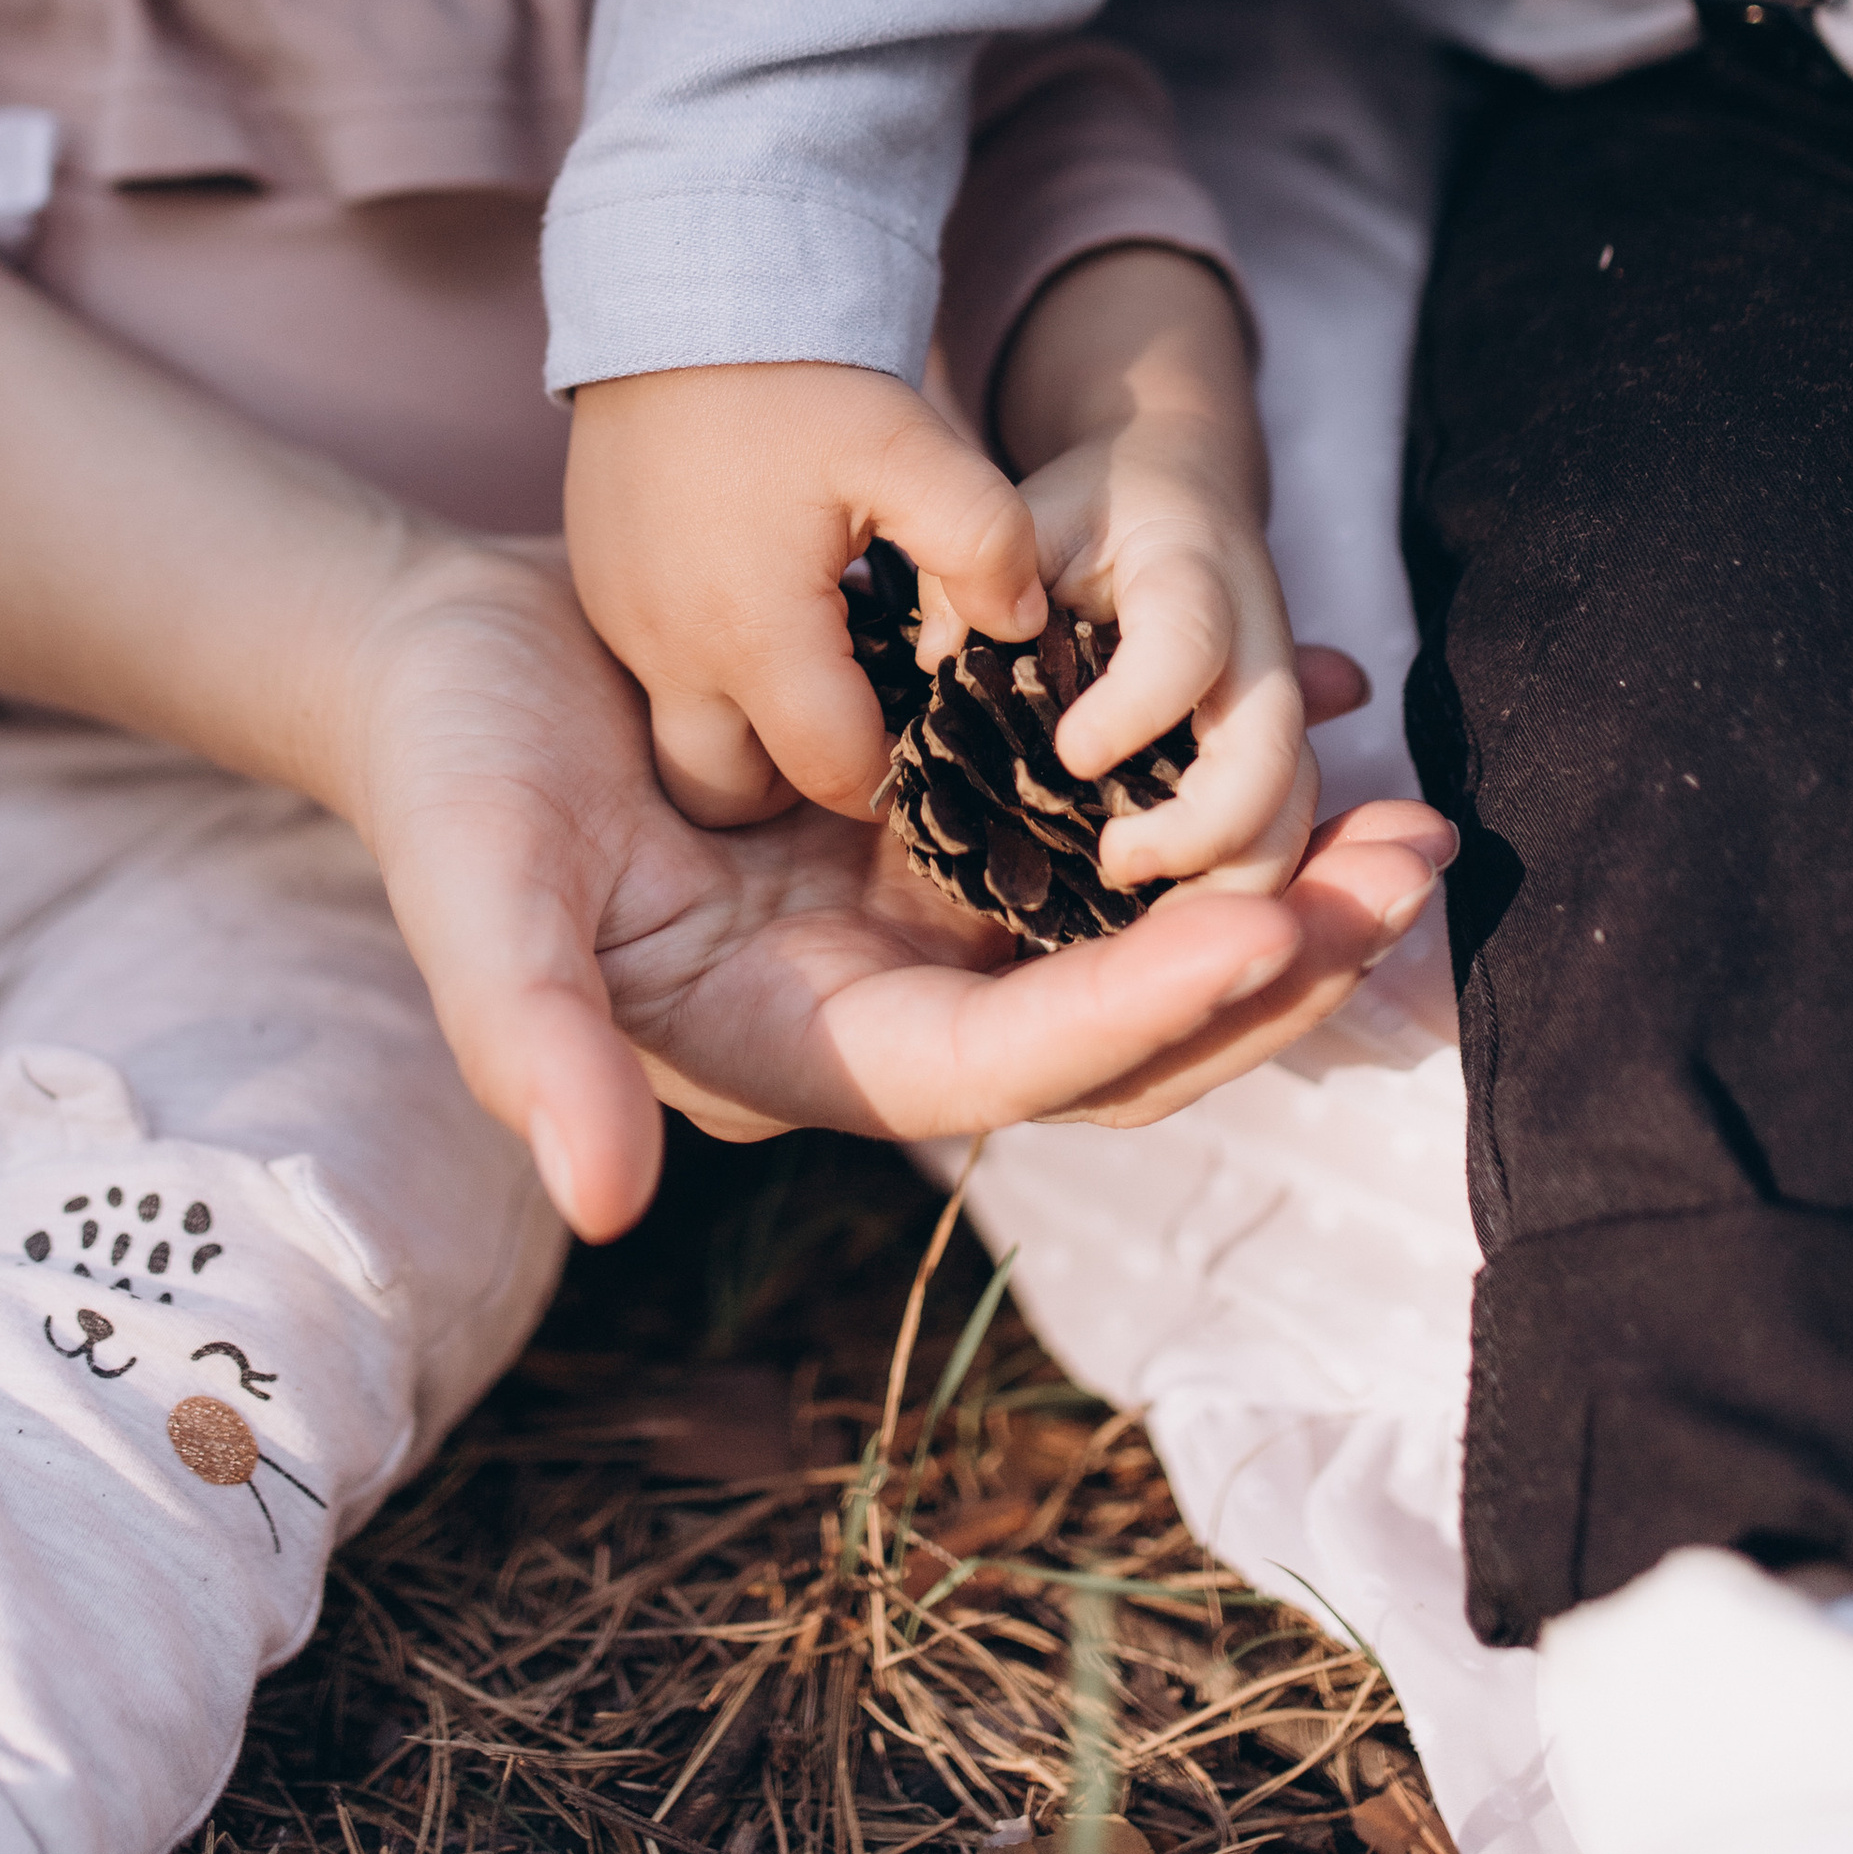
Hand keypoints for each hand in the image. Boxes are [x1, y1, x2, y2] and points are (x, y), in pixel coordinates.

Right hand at [343, 531, 1456, 1235]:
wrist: (437, 654)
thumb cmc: (447, 769)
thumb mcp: (475, 886)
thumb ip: (529, 1038)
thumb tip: (605, 1200)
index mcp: (801, 1045)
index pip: (1004, 1064)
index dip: (1139, 1011)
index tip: (1271, 932)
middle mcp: (885, 997)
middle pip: (1117, 1020)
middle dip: (1273, 962)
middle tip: (1415, 867)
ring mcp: (922, 905)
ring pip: (1138, 924)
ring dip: (1279, 879)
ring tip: (1414, 805)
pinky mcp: (939, 812)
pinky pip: (1102, 820)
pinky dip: (1202, 779)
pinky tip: (1311, 696)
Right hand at [563, 362, 1049, 826]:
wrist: (681, 298)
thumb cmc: (800, 380)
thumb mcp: (912, 448)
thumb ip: (986, 542)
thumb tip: (1021, 627)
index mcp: (755, 633)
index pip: (833, 774)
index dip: (895, 772)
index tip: (928, 735)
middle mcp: (673, 653)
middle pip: (739, 793)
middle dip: (805, 776)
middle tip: (863, 710)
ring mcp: (626, 629)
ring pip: (689, 741)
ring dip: (753, 728)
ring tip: (816, 660)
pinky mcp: (603, 598)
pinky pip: (658, 677)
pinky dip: (711, 671)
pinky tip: (763, 601)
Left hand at [981, 241, 1316, 892]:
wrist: (1184, 486)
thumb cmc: (1093, 509)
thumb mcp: (1033, 514)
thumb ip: (982, 583)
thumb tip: (937, 664)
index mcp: (1192, 574)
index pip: (1187, 646)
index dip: (1136, 706)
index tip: (1071, 752)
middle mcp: (1257, 649)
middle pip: (1273, 757)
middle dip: (1204, 829)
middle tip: (1111, 863)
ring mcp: (1274, 708)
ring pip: (1291, 814)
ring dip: (1230, 881)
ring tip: (1132, 909)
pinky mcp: (1269, 754)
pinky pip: (1275, 835)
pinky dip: (1230, 888)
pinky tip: (1156, 925)